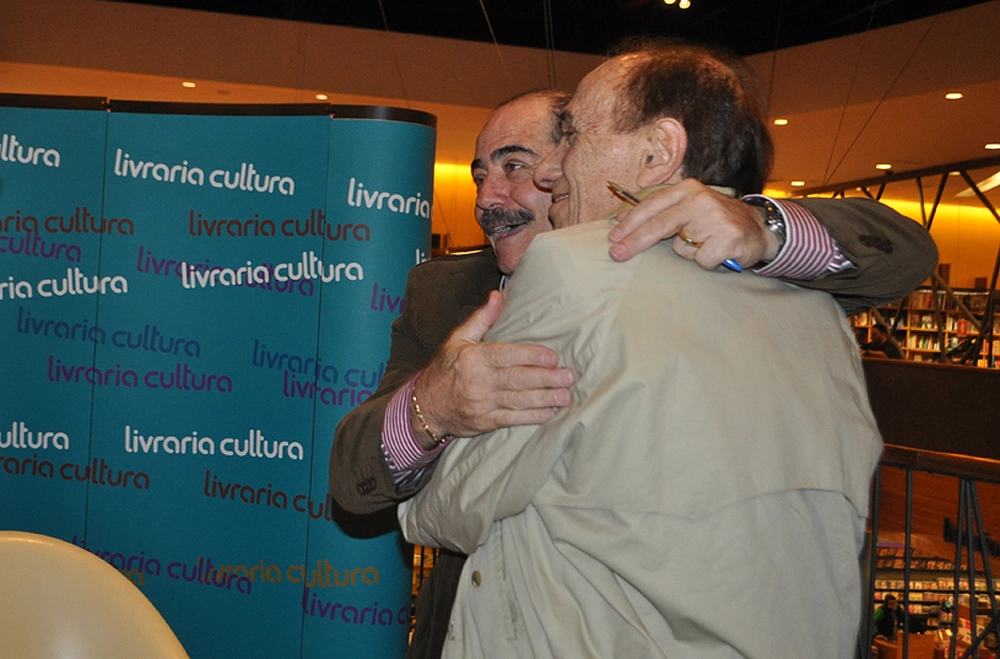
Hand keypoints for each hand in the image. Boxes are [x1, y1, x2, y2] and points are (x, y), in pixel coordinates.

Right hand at [411, 291, 574, 446]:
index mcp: (473, 358)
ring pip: (518, 401)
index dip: (531, 356)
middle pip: (516, 379)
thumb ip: (482, 319)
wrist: (424, 406)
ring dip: (544, 399)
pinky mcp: (484, 422)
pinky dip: (531, 416)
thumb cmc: (445, 369)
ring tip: (565, 395)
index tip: (553, 356)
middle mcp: (478, 381)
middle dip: (545, 378)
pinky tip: (548, 412)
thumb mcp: (458, 339)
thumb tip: (499, 295)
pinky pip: (511, 419)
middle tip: (568, 376)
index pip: (506, 355)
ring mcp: (481, 404)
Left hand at [607, 178, 779, 267]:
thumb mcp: (688, 207)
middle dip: (634, 242)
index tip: (613, 237)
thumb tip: (620, 221)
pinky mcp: (727, 239)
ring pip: (681, 248)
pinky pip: (700, 260)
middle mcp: (700, 200)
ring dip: (688, 252)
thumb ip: (659, 211)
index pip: (652, 206)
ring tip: (705, 244)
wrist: (759, 227)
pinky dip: (706, 262)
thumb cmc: (715, 219)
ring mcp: (715, 219)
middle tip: (616, 255)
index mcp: (687, 189)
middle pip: (659, 224)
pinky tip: (718, 251)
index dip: (630, 223)